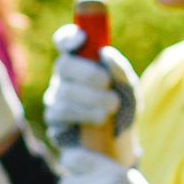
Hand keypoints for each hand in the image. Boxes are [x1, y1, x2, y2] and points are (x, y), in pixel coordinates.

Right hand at [44, 24, 138, 159]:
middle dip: (87, 73)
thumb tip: (106, 53)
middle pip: (63, 65)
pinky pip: (60, 114)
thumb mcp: (129, 89)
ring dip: (90, 98)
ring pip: (62, 92)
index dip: (69, 37)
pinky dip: (83, 115)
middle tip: (107, 83)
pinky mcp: (54, 122)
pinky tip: (100, 121)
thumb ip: (120, 70)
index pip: (65, 41)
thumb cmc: (124, 110)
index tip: (82, 39)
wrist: (122, 146)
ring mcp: (56, 99)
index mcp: (81, 62)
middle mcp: (64, 78)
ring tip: (112, 107)